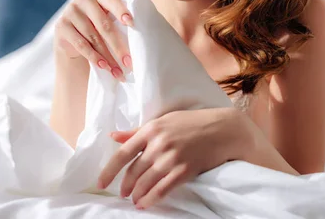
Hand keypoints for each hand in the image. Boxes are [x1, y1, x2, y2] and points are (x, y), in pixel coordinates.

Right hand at [54, 0, 133, 79]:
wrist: (71, 35)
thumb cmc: (98, 26)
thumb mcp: (108, 17)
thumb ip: (121, 18)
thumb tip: (146, 31)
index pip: (111, 1)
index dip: (121, 12)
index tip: (132, 24)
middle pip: (104, 25)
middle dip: (118, 46)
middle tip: (130, 62)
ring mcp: (70, 12)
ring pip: (93, 38)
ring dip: (107, 57)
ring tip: (119, 71)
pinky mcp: (61, 26)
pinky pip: (81, 45)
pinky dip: (94, 57)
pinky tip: (104, 66)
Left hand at [97, 107, 247, 208]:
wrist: (222, 130)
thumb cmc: (192, 123)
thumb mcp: (164, 121)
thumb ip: (138, 131)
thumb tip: (113, 136)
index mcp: (151, 129)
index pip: (123, 153)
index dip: (109, 170)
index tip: (101, 183)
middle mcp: (159, 144)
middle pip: (134, 171)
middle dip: (126, 186)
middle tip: (123, 193)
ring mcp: (171, 158)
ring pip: (146, 183)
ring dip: (137, 195)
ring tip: (134, 200)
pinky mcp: (184, 170)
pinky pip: (162, 190)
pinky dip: (151, 199)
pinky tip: (145, 204)